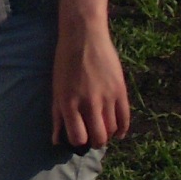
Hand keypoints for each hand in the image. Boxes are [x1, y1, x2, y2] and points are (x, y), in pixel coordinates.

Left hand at [52, 18, 130, 148]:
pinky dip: (122, 129)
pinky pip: (125, 118)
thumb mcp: (56, 89)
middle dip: (95, 142)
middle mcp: (89, 102)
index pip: (77, 137)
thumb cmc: (65, 62)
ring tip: (102, 132)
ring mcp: (107, 96)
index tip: (77, 140)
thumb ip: (57, 116)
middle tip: (92, 139)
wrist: (84, 36)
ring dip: (107, 135)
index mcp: (68, 102)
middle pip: (98, 137)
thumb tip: (56, 141)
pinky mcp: (120, 90)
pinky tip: (118, 132)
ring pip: (112, 129)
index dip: (78, 143)